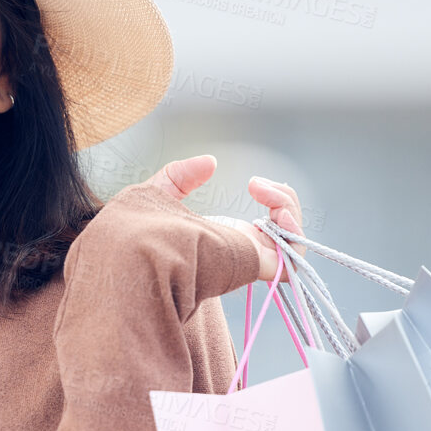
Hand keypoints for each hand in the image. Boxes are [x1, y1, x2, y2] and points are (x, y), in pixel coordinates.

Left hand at [143, 154, 305, 282]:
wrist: (136, 253)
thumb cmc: (138, 233)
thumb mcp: (163, 193)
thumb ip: (181, 175)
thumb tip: (210, 162)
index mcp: (228, 237)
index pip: (269, 224)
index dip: (275, 199)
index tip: (253, 183)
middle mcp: (244, 251)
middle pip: (287, 231)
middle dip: (285, 200)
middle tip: (258, 185)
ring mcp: (252, 262)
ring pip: (294, 242)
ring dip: (290, 211)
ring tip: (268, 195)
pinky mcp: (256, 269)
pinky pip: (293, 259)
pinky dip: (293, 232)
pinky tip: (276, 214)